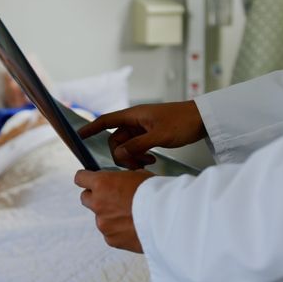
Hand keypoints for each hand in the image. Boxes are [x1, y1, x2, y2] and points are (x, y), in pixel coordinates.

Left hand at [75, 169, 154, 252]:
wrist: (167, 219)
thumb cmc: (156, 194)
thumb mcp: (139, 176)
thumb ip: (122, 180)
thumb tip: (120, 182)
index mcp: (102, 184)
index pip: (80, 178)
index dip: (86, 178)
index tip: (89, 180)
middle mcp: (98, 203)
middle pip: (85, 198)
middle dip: (96, 197)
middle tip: (112, 198)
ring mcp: (103, 223)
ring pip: (100, 217)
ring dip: (110, 216)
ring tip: (131, 215)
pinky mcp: (111, 239)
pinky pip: (110, 233)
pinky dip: (119, 230)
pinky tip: (134, 227)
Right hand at [78, 101, 206, 168]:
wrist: (203, 119)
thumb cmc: (182, 122)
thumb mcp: (159, 136)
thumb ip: (137, 145)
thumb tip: (119, 155)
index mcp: (134, 115)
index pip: (106, 120)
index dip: (92, 128)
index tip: (80, 135)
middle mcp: (136, 121)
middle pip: (116, 140)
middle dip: (121, 154)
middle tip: (134, 166)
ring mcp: (143, 128)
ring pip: (127, 146)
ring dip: (132, 157)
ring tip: (146, 164)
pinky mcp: (151, 135)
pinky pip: (137, 147)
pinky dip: (140, 155)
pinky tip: (152, 160)